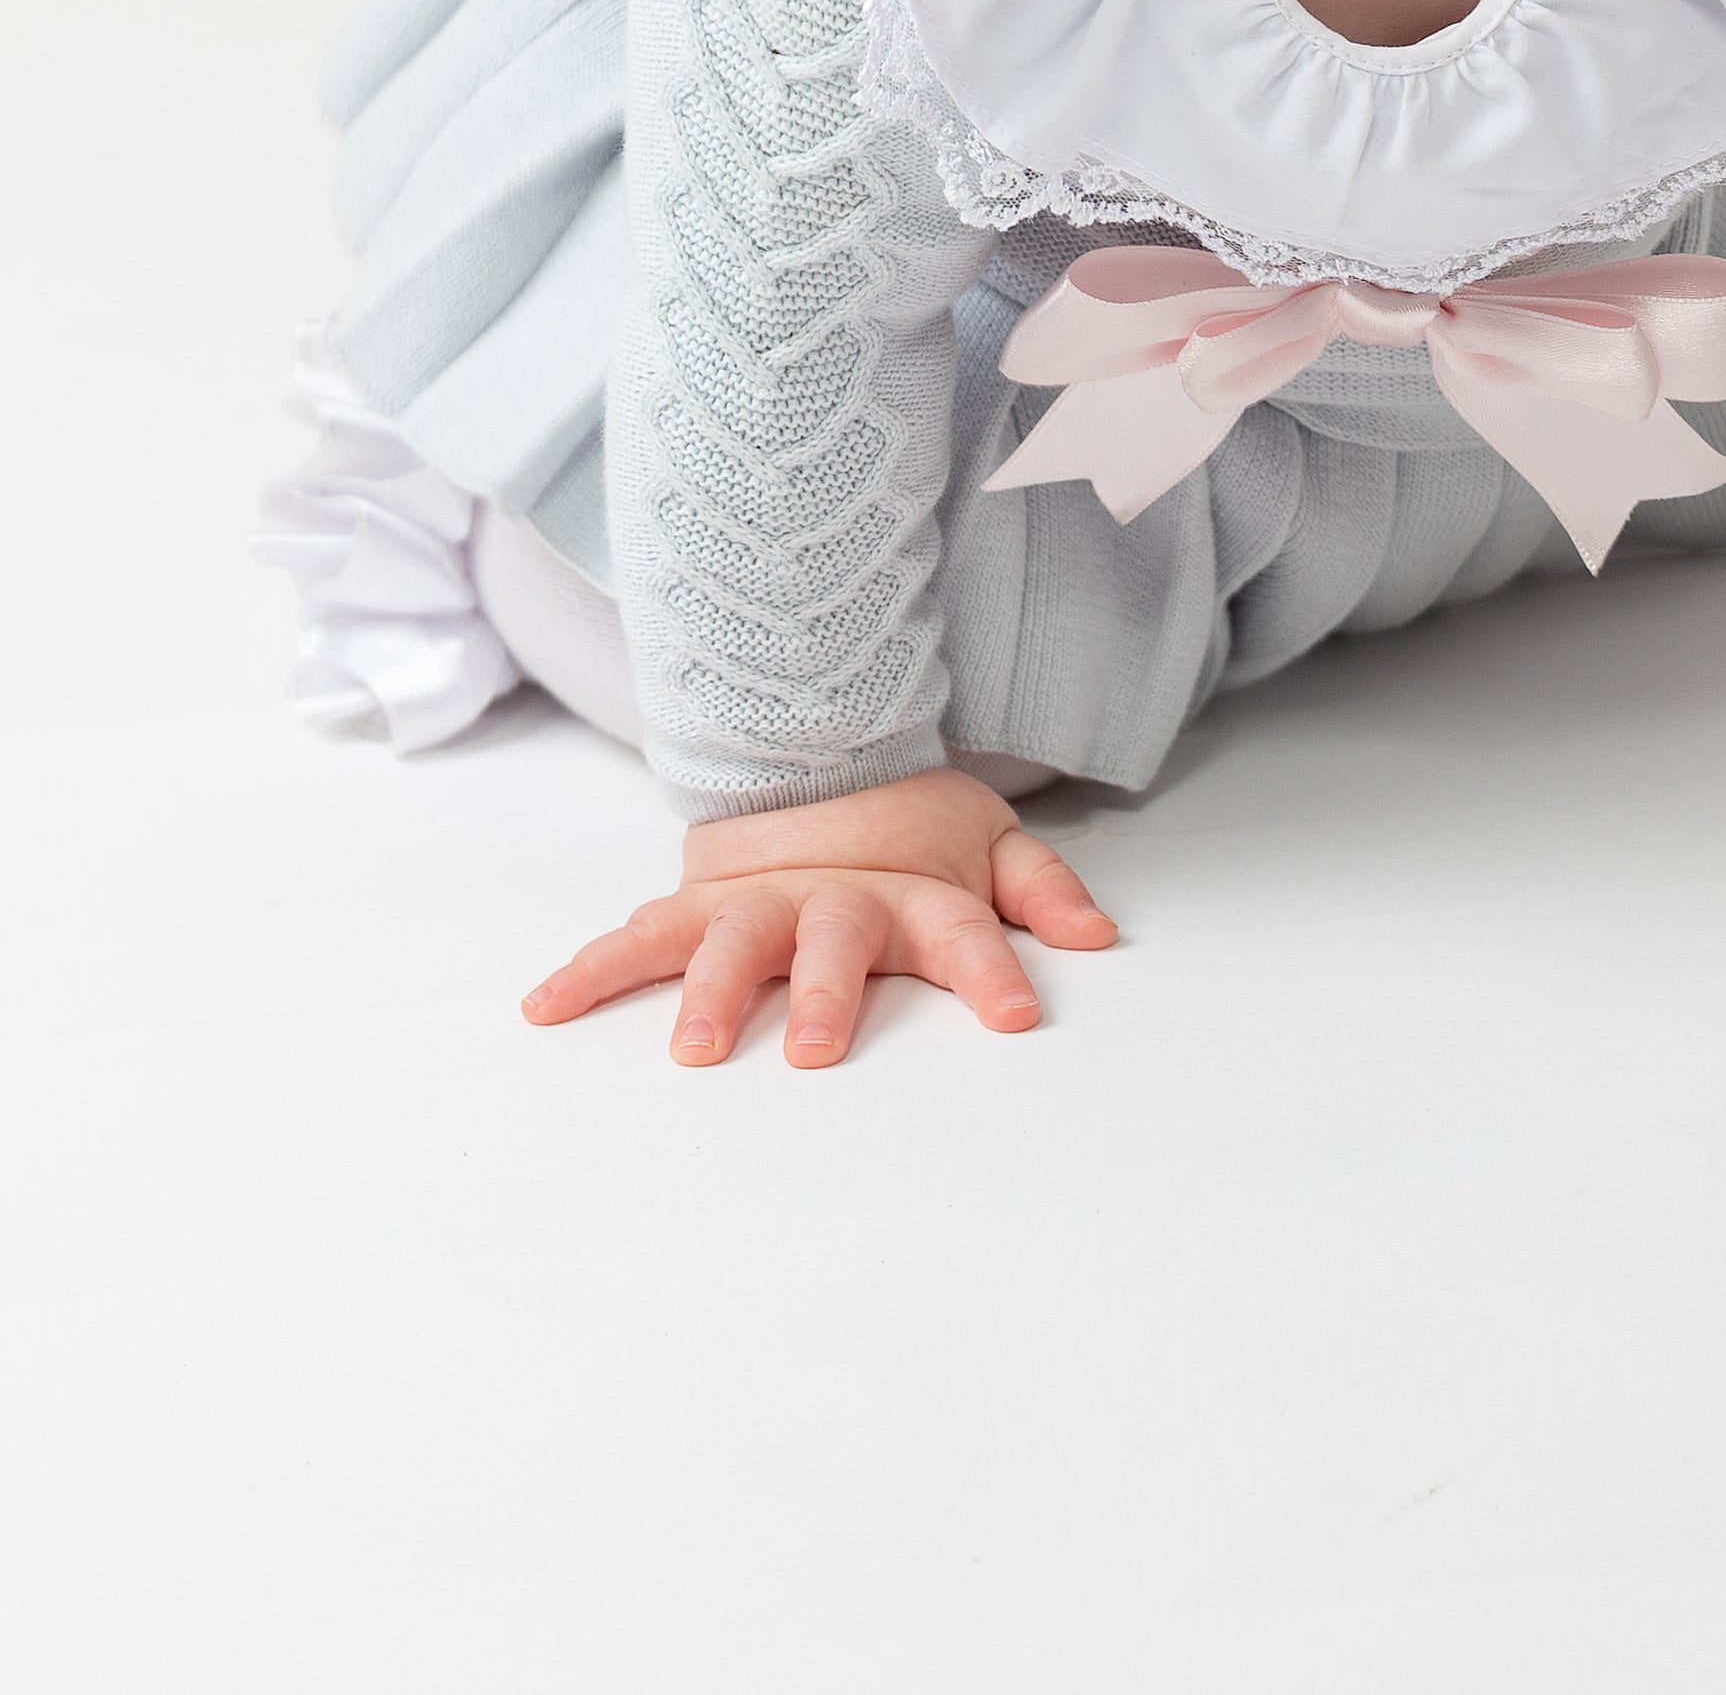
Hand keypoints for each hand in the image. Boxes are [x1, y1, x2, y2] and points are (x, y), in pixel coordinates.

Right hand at [522, 764, 1116, 1065]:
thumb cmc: (905, 832)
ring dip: (706, 994)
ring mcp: (754, 902)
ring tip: (691, 1050)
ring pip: (727, 944)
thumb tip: (1099, 934)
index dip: (992, 969)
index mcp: (909, 892)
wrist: (816, 757)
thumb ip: (1039, 890)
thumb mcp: (987, 844)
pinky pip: (635, 938)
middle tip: (813, 1049)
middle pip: (831, 940)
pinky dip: (589, 969)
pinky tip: (546, 1006)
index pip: (963, 930)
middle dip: (822, 991)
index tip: (1016, 1015)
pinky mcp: (694, 904)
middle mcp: (828, 898)